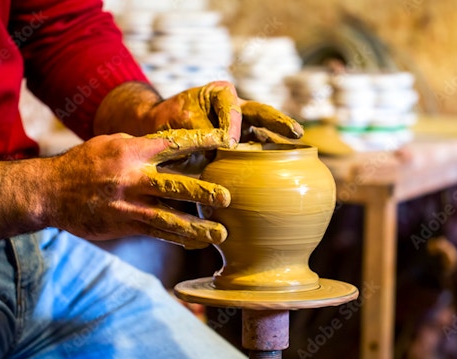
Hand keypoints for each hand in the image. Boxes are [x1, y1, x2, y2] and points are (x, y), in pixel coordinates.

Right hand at [0, 130, 234, 248]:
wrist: (50, 192)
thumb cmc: (86, 163)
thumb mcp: (112, 143)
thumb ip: (143, 146)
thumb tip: (176, 146)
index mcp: (133, 151)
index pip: (174, 143)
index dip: (202, 141)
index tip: (226, 140)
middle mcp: (133, 177)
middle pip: (175, 185)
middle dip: (203, 192)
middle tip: (227, 197)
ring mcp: (129, 204)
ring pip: (169, 217)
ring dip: (197, 226)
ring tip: (222, 233)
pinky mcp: (125, 224)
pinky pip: (157, 233)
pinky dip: (179, 238)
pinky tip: (198, 241)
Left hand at [151, 81, 303, 142]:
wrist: (159, 128)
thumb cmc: (169, 118)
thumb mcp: (182, 120)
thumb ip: (203, 131)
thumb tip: (225, 148)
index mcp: (221, 93)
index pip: (234, 108)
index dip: (233, 125)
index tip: (229, 144)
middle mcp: (236, 107)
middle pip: (261, 114)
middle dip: (279, 123)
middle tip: (295, 132)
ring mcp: (241, 126)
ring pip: (264, 132)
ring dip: (279, 142)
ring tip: (297, 152)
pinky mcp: (241, 144)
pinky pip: (257, 149)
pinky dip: (268, 157)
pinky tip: (283, 168)